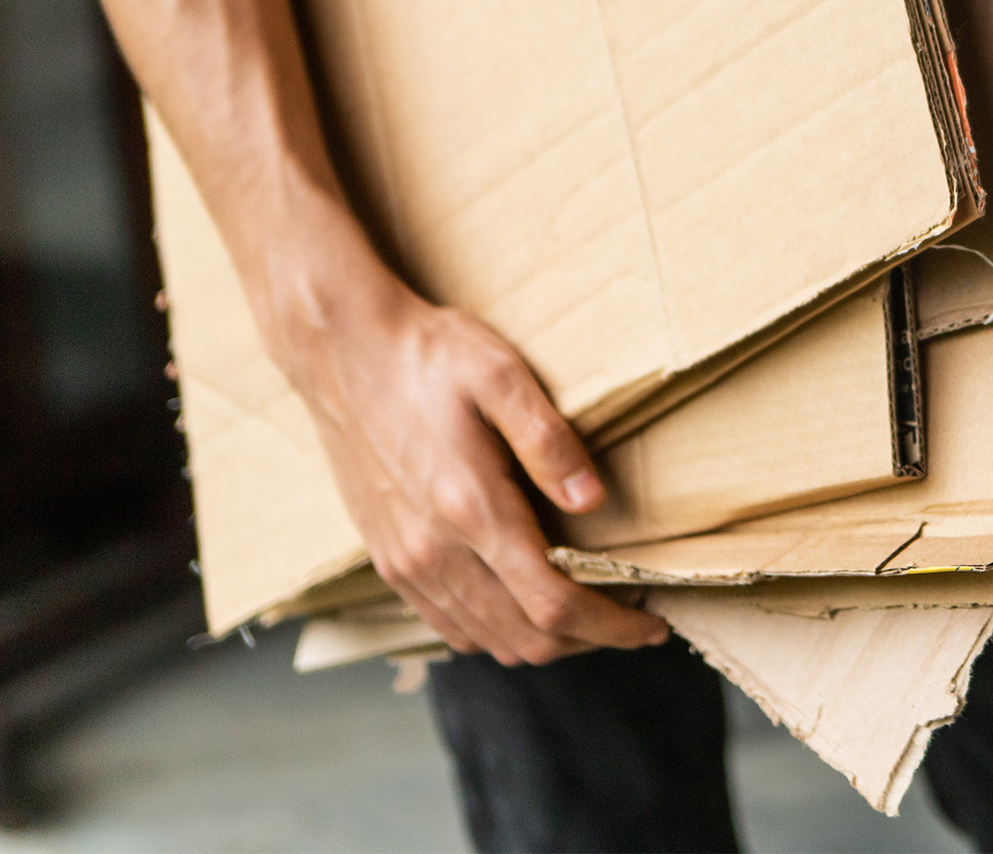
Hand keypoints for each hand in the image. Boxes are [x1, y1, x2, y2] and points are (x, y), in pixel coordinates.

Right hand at [267, 218, 669, 665]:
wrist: (340, 350)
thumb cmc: (425, 355)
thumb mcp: (499, 373)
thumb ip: (547, 439)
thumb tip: (593, 499)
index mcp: (470, 509)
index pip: (553, 605)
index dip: (611, 626)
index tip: (651, 624)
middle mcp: (433, 551)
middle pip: (524, 638)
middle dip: (588, 640)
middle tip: (629, 617)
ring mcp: (404, 562)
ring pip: (486, 641)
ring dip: (543, 640)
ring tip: (586, 612)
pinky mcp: (386, 559)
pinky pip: (447, 625)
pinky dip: (494, 631)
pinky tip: (519, 602)